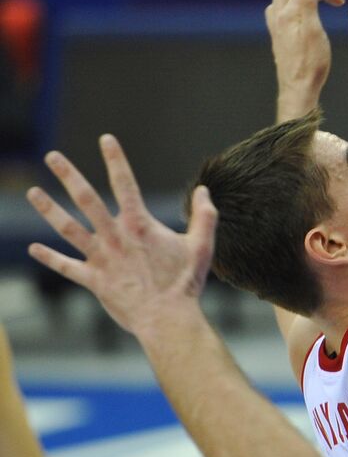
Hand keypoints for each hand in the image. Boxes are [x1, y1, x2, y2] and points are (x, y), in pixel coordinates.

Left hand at [26, 136, 217, 338]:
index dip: (115, 159)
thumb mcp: (202, 245)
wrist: (167, 317)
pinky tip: (33, 249)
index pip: (125, 183)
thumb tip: (203, 191)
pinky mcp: (94, 280)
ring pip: (68, 228)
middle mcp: (115, 237)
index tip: (105, 139)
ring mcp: (101, 258)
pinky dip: (49, 258)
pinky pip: (67, 267)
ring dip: (49, 209)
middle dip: (68, 175)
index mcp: (140, 225)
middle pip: (86, 199)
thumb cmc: (185, 282)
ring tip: (33, 192)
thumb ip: (204, 215)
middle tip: (52, 156)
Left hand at [266, 0, 344, 117]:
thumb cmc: (310, 62)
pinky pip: (279, 14)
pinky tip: (297, 14)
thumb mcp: (314, 29)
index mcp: (286, 15)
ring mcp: (277, 31)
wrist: (299, 89)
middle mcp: (278, 20)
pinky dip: (289, 6)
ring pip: (279, 2)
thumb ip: (308, 3)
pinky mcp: (280, 41)